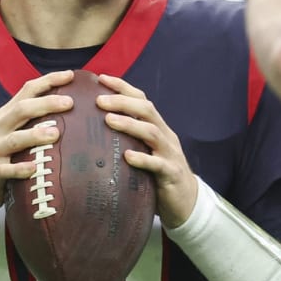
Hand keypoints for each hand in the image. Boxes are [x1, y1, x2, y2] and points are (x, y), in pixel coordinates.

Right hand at [0, 71, 73, 219]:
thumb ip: (30, 124)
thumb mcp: (9, 135)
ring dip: (35, 135)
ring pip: (14, 139)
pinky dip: (20, 169)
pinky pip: (6, 170)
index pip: (26, 91)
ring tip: (55, 134)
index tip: (70, 75)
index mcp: (5, 117)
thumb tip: (67, 116)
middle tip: (70, 103)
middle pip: (22, 110)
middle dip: (46, 104)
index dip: (48, 81)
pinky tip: (34, 168)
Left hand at [93, 74, 197, 227]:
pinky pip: (158, 165)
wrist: (186, 202)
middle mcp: (165, 136)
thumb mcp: (145, 152)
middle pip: (147, 110)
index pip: (141, 100)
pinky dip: (142, 159)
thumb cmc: (158, 176)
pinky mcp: (171, 174)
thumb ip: (128, 139)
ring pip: (152, 132)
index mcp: (158, 128)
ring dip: (129, 124)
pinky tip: (127, 157)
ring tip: (108, 120)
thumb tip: (94, 129)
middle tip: (99, 100)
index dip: (123, 87)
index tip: (101, 78)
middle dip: (123, 102)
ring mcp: (170, 154)